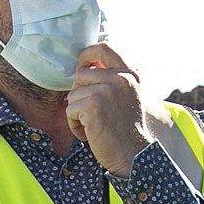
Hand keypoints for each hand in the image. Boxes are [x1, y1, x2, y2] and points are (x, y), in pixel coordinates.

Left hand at [65, 43, 163, 174]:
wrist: (134, 155)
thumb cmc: (127, 130)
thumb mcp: (127, 97)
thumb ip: (113, 79)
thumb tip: (85, 67)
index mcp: (129, 74)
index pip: (103, 48)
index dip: (86, 55)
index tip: (82, 68)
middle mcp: (120, 79)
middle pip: (80, 75)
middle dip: (79, 95)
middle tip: (92, 114)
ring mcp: (106, 91)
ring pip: (72, 95)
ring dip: (77, 113)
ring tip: (94, 126)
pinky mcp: (93, 105)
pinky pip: (69, 110)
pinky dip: (74, 125)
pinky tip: (90, 134)